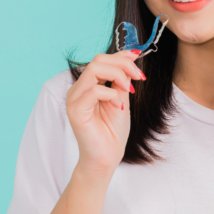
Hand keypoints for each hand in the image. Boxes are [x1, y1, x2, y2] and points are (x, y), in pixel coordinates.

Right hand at [65, 50, 144, 173]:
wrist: (107, 157)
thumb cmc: (113, 131)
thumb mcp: (122, 98)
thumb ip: (122, 79)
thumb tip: (130, 56)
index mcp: (88, 85)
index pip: (101, 59)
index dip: (122, 56)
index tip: (139, 58)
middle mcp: (78, 89)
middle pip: (98, 60)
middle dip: (123, 64)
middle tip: (139, 77)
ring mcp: (74, 98)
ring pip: (94, 69)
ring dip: (118, 76)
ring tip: (129, 90)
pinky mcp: (75, 110)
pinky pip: (94, 91)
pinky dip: (111, 95)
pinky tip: (118, 107)